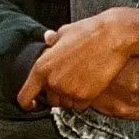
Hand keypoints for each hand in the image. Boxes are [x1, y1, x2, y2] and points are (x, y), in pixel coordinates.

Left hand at [17, 15, 135, 111]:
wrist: (113, 37)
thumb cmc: (89, 32)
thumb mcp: (64, 32)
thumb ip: (52, 42)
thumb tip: (48, 38)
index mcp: (41, 67)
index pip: (24, 96)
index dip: (27, 103)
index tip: (32, 104)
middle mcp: (53, 82)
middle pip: (50, 100)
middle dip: (57, 93)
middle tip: (69, 80)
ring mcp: (69, 91)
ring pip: (65, 104)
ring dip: (70, 97)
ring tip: (81, 79)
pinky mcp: (85, 97)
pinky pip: (80, 106)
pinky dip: (83, 100)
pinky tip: (90, 84)